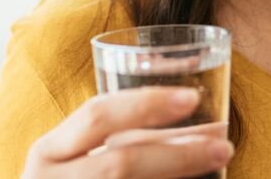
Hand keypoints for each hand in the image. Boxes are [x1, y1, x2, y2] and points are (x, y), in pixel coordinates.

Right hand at [22, 87, 233, 177]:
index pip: (98, 115)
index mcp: (48, 152)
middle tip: (223, 145)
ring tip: (219, 160)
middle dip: (177, 154)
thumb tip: (194, 130)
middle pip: (121, 163)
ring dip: (180, 172)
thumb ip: (114, 143)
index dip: (145, 103)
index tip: (192, 98)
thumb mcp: (75, 160)